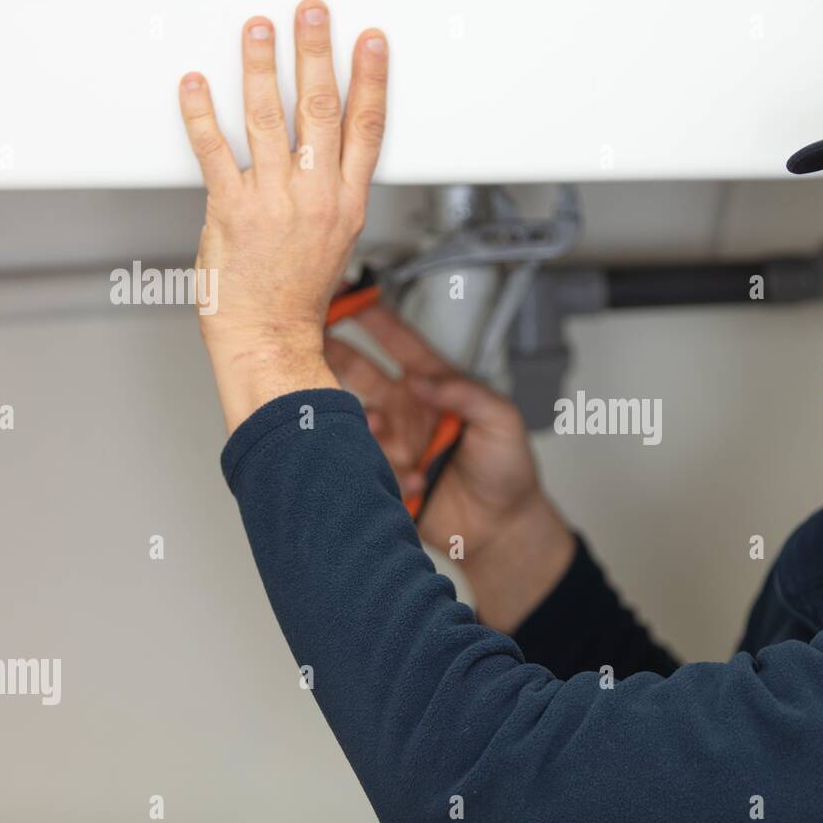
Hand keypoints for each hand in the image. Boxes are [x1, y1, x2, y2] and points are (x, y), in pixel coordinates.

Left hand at [178, 0, 387, 431]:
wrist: (269, 338)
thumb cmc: (297, 297)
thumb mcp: (335, 240)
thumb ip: (331, 192)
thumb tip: (324, 153)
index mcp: (346, 202)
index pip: (366, 128)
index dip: (369, 79)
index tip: (368, 43)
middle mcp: (315, 196)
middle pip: (322, 109)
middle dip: (316, 52)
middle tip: (311, 12)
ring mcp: (273, 201)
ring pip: (269, 118)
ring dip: (262, 66)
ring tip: (257, 30)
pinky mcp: (231, 209)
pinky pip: (214, 150)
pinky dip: (201, 113)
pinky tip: (197, 85)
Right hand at [326, 308, 575, 633]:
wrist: (503, 528)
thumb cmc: (508, 470)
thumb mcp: (502, 420)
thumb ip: (466, 393)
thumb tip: (425, 379)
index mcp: (434, 386)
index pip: (397, 342)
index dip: (373, 317)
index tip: (348, 294)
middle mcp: (406, 409)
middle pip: (359, 371)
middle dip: (336, 355)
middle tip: (313, 344)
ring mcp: (393, 442)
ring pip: (355, 420)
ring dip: (365, 426)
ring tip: (382, 432)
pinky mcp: (384, 475)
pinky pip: (366, 465)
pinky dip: (388, 471)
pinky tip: (416, 482)